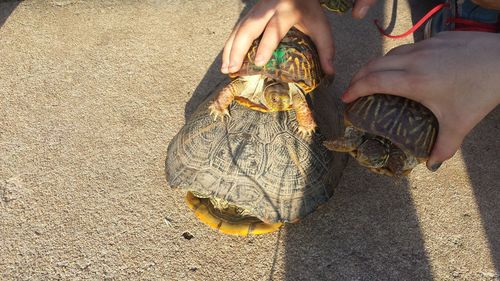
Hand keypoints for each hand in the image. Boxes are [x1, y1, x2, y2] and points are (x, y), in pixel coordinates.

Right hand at [221, 0, 334, 74]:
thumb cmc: (309, 9)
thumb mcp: (321, 26)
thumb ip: (326, 49)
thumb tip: (330, 73)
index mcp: (287, 11)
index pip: (274, 30)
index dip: (266, 46)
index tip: (259, 63)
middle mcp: (268, 10)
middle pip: (249, 29)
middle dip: (239, 50)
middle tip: (233, 69)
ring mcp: (257, 10)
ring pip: (239, 28)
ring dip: (230, 48)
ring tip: (226, 69)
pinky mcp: (250, 13)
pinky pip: (237, 28)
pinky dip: (230, 44)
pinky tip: (226, 59)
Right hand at [342, 31, 499, 170]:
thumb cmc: (481, 91)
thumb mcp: (460, 122)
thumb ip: (444, 147)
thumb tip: (431, 165)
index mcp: (414, 81)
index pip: (373, 81)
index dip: (354, 88)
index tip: (345, 98)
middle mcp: (414, 60)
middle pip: (374, 65)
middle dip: (358, 77)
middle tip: (352, 90)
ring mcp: (424, 46)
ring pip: (389, 54)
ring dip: (375, 66)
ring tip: (371, 78)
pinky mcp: (436, 38)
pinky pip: (407, 48)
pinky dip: (395, 59)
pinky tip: (402, 68)